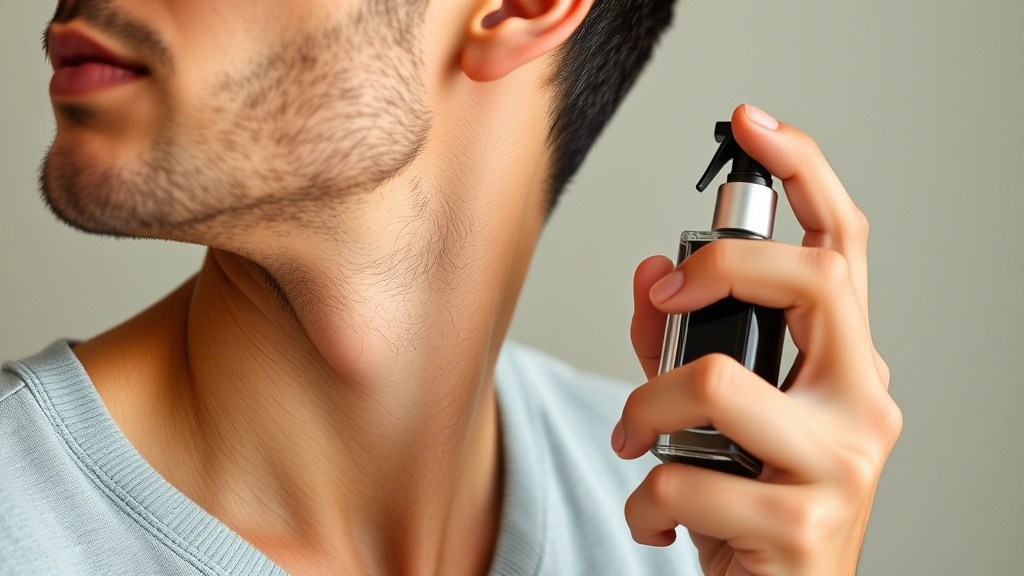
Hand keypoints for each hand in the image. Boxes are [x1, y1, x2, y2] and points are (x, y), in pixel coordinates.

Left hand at [614, 104, 901, 575]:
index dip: (806, 173)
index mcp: (846, 364)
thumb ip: (676, 342)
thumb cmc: (751, 505)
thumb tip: (647, 274)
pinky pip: (684, 478)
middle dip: (716, 272)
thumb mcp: (713, 416)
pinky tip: (658, 521)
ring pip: (718, 382)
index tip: (754, 125)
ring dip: (647, 411)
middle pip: (809, 282)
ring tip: (636, 445)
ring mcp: (844, 463)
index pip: (843, 247)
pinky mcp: (805, 523)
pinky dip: (645, 500)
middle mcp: (864, 403)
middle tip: (663, 302)